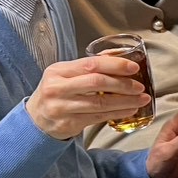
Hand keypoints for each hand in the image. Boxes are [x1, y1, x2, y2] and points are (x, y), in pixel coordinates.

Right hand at [26, 55, 150, 141]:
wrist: (36, 119)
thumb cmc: (57, 92)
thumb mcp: (65, 74)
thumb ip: (89, 66)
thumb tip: (117, 55)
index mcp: (58, 71)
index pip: (91, 64)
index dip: (115, 65)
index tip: (133, 67)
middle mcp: (58, 88)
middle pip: (97, 82)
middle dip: (123, 84)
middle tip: (140, 86)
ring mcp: (62, 107)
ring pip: (100, 102)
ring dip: (125, 101)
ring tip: (141, 99)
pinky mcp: (69, 123)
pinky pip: (99, 117)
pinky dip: (118, 113)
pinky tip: (129, 110)